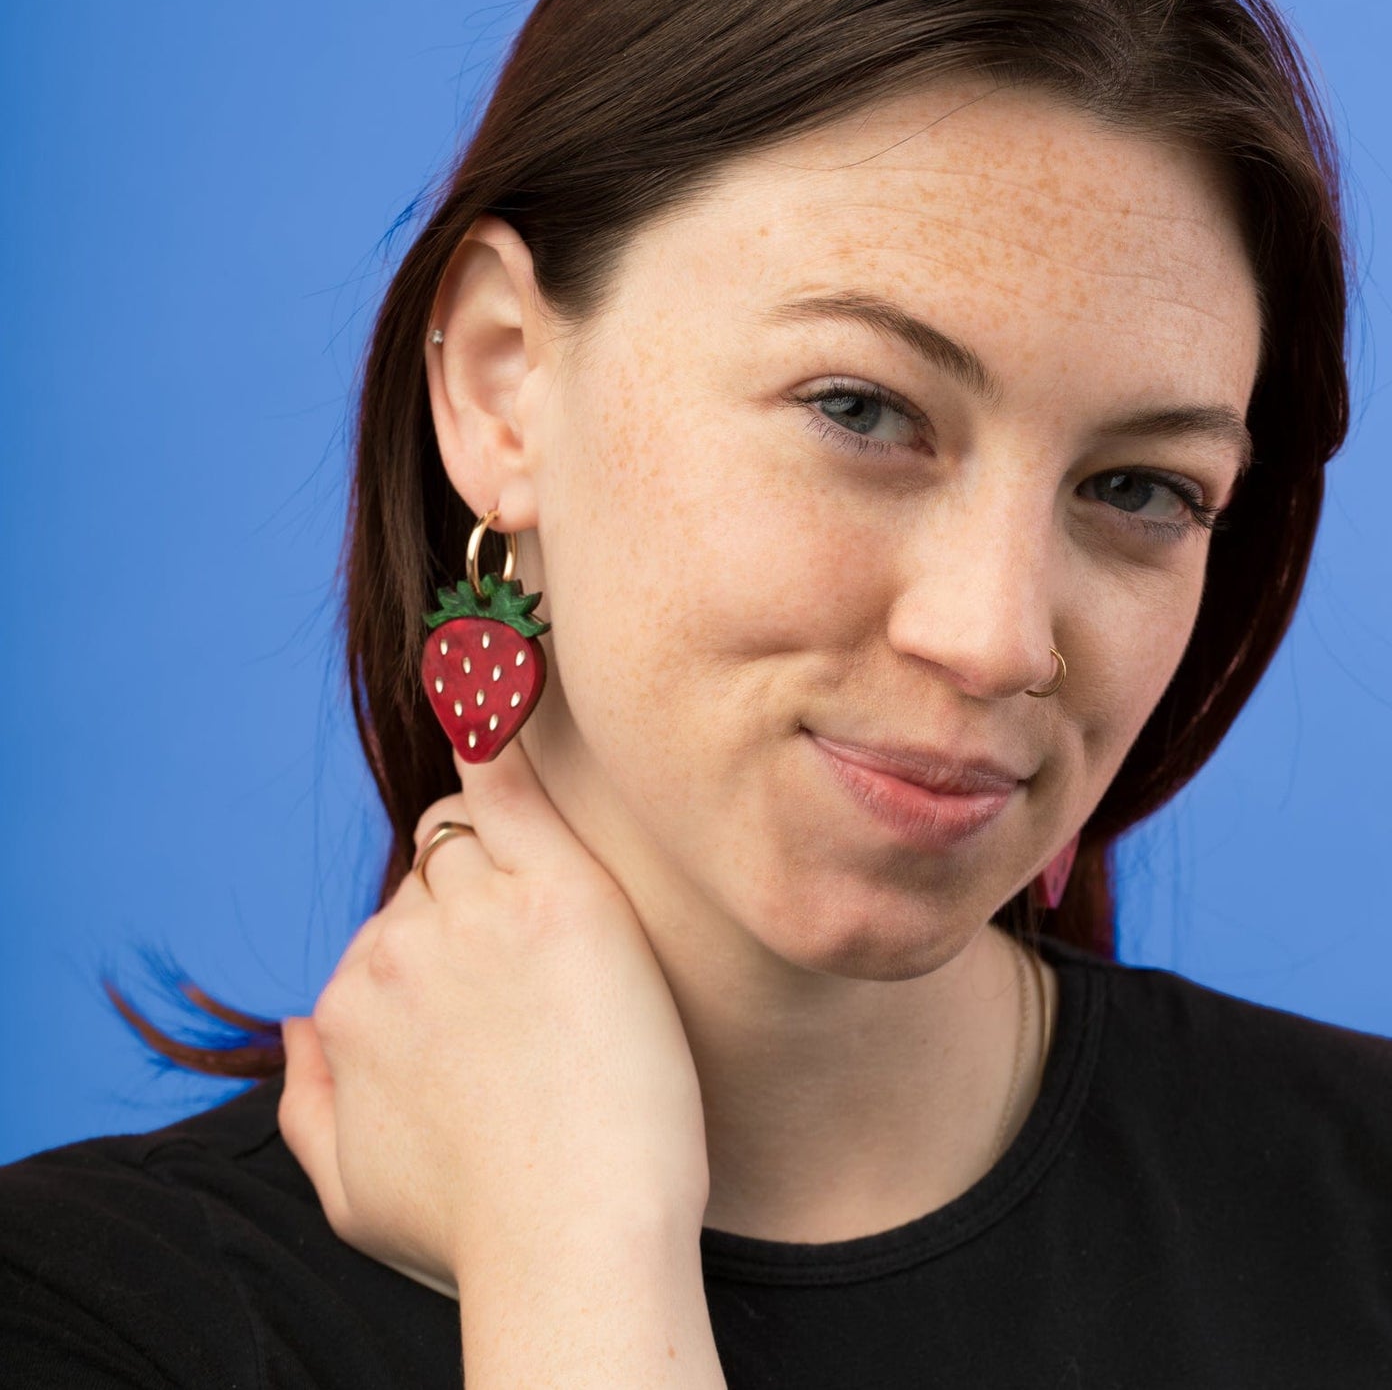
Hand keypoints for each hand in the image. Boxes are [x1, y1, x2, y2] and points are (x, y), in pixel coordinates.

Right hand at [277, 740, 710, 1297]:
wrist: (576, 1246)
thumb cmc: (481, 1231)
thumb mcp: (350, 1188)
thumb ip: (304, 1102)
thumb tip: (299, 1025)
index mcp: (346, 1005)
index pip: (391, 934)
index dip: (453, 965)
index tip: (504, 1006)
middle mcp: (394, 945)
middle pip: (431, 885)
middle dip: (480, 919)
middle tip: (550, 991)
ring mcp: (475, 911)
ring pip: (474, 843)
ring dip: (510, 868)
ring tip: (567, 937)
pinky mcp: (555, 892)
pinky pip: (507, 784)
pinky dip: (492, 721)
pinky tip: (494, 662)